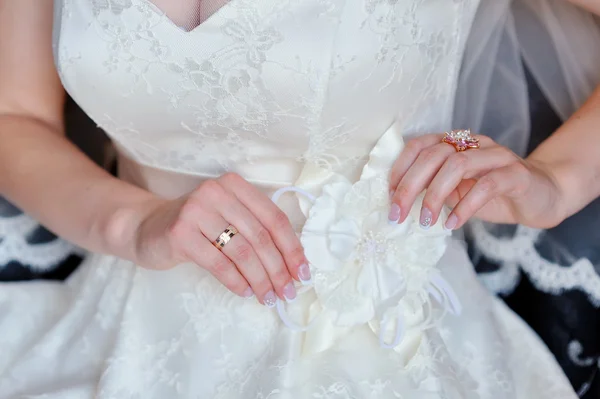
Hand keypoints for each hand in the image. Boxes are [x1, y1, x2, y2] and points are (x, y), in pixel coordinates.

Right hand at [133, 173, 309, 306]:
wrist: (148, 228)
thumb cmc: (197, 227)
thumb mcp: (228, 218)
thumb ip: (256, 231)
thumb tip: (292, 266)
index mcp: (235, 185)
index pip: (274, 218)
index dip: (292, 248)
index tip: (302, 272)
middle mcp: (217, 192)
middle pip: (260, 236)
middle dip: (278, 269)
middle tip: (287, 292)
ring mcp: (196, 210)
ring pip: (242, 251)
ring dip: (260, 279)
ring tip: (268, 297)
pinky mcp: (180, 233)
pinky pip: (218, 263)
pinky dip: (236, 281)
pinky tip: (245, 292)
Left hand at [388, 133, 564, 229]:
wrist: (541, 197)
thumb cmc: (492, 195)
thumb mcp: (455, 192)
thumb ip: (431, 190)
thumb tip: (398, 205)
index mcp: (454, 144)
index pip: (418, 146)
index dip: (400, 169)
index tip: (388, 196)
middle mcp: (473, 144)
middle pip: (433, 155)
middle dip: (409, 186)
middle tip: (397, 214)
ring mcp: (496, 156)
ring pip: (457, 165)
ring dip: (435, 195)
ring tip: (425, 221)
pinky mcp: (516, 174)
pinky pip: (487, 186)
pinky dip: (465, 206)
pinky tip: (453, 224)